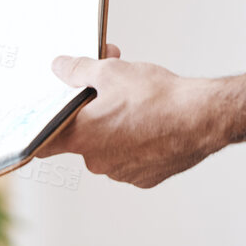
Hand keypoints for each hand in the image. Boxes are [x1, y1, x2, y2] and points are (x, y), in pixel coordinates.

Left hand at [38, 45, 228, 187]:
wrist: (204, 117)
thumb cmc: (157, 96)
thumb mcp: (110, 71)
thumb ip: (78, 71)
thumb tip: (59, 67)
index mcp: (80, 138)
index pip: (42, 145)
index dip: (41, 133)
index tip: (43, 125)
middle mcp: (95, 162)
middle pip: (83, 140)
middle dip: (93, 117)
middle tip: (109, 95)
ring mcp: (121, 173)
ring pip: (109, 149)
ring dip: (117, 131)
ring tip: (138, 108)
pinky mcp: (145, 179)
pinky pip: (132, 160)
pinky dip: (138, 145)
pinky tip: (153, 126)